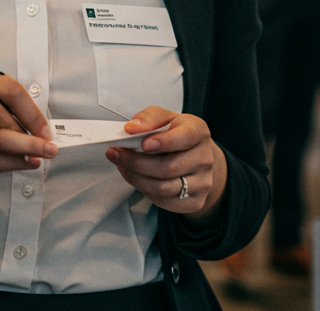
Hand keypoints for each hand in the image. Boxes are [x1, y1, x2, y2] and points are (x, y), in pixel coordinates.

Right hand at [0, 73, 57, 176]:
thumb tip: (35, 122)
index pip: (10, 90)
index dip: (31, 110)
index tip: (46, 126)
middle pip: (6, 118)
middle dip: (31, 134)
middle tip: (50, 145)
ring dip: (25, 151)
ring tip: (44, 155)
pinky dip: (10, 164)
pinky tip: (26, 163)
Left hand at [105, 107, 226, 219]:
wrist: (195, 156)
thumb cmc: (174, 133)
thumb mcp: (164, 117)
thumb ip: (149, 118)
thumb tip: (131, 128)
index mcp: (198, 131)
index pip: (185, 138)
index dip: (164, 142)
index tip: (143, 145)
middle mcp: (205, 158)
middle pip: (168, 167)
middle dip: (137, 162)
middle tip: (114, 154)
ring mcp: (203, 183)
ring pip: (164, 188)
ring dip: (136, 178)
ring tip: (121, 166)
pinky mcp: (196, 201)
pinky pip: (165, 201)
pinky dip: (145, 191)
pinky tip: (136, 178)